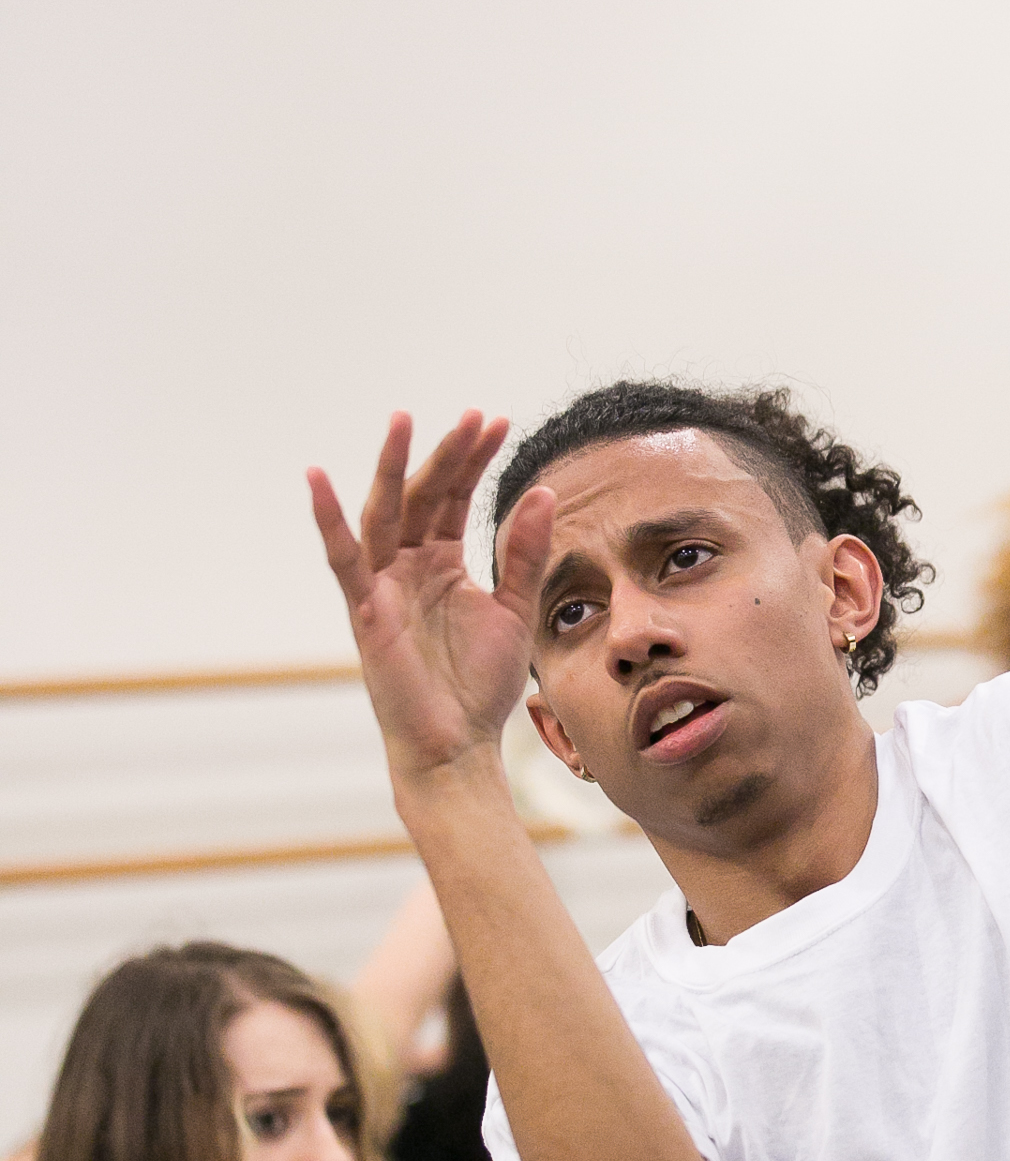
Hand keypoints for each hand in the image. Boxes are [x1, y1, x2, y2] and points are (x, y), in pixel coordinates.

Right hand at [309, 411, 554, 785]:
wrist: (458, 744)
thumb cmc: (480, 687)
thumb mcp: (515, 610)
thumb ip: (524, 553)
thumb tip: (542, 493)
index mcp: (441, 564)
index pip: (454, 498)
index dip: (474, 460)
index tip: (498, 421)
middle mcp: (407, 567)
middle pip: (422, 496)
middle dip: (447, 455)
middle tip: (475, 416)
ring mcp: (383, 586)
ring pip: (384, 514)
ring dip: (392, 467)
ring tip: (404, 419)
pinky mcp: (365, 611)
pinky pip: (342, 560)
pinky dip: (327, 520)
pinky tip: (316, 479)